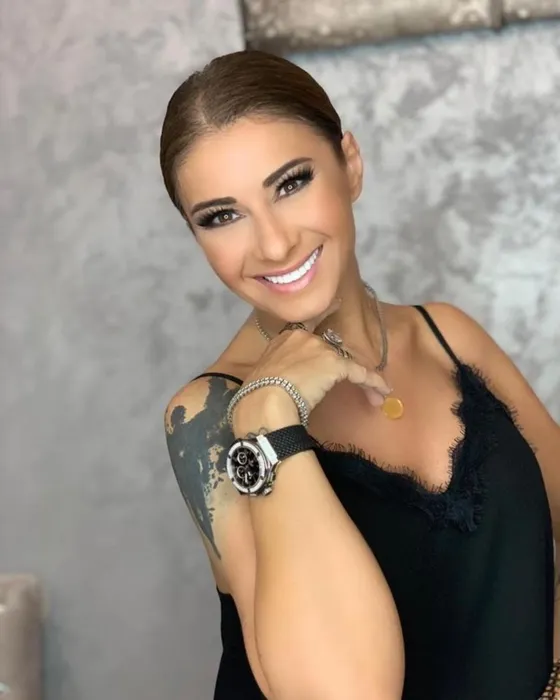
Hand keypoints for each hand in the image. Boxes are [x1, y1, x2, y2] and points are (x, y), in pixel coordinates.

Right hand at [232, 300, 390, 433]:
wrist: (264, 400)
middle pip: (332, 348)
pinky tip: (382, 391)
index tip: (337, 305)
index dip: (324, 315)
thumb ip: (280, 371)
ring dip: (363, 379)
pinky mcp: (335, 363)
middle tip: (360, 378)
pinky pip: (360, 372)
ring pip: (348, 362)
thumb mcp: (265, 374)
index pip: (308, 325)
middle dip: (344, 366)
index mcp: (285, 338)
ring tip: (375, 394)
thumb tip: (286, 383)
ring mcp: (320, 349)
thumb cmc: (259, 393)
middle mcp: (304, 337)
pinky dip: (373, 382)